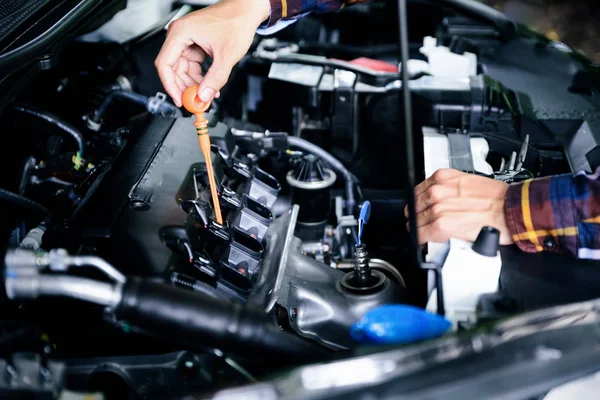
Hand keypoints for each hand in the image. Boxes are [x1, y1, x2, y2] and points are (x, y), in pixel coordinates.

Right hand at [155, 0, 270, 106]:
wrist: (246, 12)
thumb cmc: (236, 22)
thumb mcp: (226, 56)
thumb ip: (215, 79)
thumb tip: (204, 95)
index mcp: (181, 33)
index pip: (164, 64)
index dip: (170, 85)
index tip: (179, 99)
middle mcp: (180, 35)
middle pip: (172, 68)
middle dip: (183, 87)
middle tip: (194, 101)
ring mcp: (187, 39)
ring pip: (182, 69)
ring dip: (193, 83)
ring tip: (205, 94)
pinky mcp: (194, 44)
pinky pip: (191, 65)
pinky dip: (199, 76)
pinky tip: (208, 84)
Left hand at [405, 169, 513, 245]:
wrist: (512, 209)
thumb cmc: (498, 198)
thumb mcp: (467, 182)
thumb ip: (449, 188)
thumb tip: (439, 198)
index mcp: (443, 178)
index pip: (417, 191)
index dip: (419, 203)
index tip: (422, 209)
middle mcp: (437, 191)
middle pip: (414, 207)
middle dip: (418, 215)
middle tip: (425, 223)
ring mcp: (437, 208)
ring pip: (415, 222)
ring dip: (420, 228)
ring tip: (428, 233)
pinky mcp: (441, 226)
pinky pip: (421, 235)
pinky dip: (422, 239)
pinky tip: (427, 241)